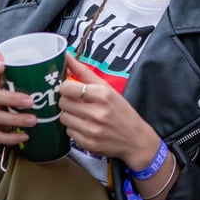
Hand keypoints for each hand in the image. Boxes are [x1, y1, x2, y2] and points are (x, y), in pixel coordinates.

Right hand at [0, 59, 36, 147]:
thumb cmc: (10, 96)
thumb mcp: (15, 84)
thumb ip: (31, 75)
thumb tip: (60, 61)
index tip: (2, 66)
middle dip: (11, 98)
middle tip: (30, 102)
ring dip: (15, 119)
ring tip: (33, 121)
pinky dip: (10, 138)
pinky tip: (25, 136)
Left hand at [59, 53, 160, 170]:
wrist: (135, 138)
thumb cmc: (121, 110)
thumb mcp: (108, 88)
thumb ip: (84, 72)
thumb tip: (66, 56)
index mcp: (103, 94)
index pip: (67, 88)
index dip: (65, 87)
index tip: (71, 88)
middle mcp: (97, 112)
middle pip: (63, 102)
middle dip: (67, 101)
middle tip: (77, 102)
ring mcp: (92, 129)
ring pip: (63, 118)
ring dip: (69, 115)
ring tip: (82, 114)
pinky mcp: (87, 143)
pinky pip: (68, 132)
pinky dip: (74, 128)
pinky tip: (85, 126)